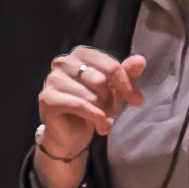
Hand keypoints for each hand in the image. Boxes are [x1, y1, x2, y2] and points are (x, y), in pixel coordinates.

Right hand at [30, 45, 144, 187]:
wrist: (70, 133)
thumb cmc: (91, 106)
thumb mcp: (112, 88)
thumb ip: (124, 73)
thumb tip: (141, 60)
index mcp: (80, 54)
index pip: (110, 65)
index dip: (125, 85)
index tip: (135, 100)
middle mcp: (63, 62)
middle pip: (101, 80)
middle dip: (111, 100)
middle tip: (111, 111)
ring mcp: (53, 79)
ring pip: (91, 95)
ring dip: (103, 112)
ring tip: (103, 120)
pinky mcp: (47, 98)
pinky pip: (79, 105)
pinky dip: (95, 118)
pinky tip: (101, 127)